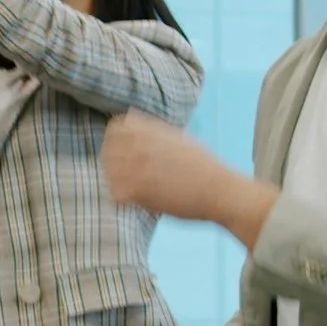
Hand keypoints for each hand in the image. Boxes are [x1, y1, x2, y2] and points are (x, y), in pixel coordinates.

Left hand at [101, 112, 251, 222]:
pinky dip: (123, 199)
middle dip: (113, 161)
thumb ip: (154, 132)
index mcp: (151, 130)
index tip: (122, 152)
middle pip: (107, 149)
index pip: (115, 128)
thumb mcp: (179, 138)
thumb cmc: (203, 166)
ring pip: (108, 171)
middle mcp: (141, 145)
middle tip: (126, 174)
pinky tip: (138, 201)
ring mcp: (138, 167)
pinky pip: (115, 193)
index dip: (115, 140)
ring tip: (133, 188)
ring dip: (116, 180)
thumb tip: (134, 124)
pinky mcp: (139, 191)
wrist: (219, 190)